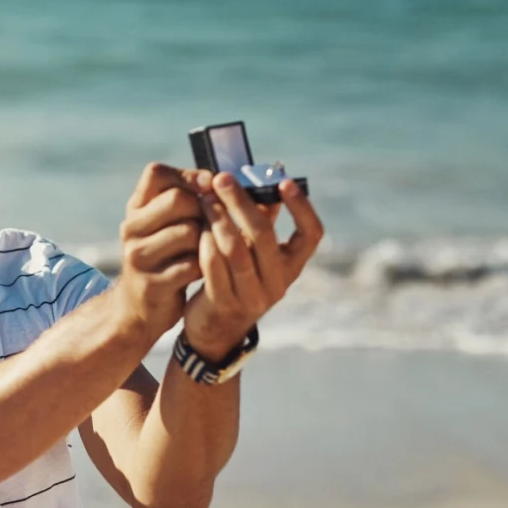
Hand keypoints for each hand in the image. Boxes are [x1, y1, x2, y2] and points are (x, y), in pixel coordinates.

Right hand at [111, 163, 206, 341]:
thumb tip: (221, 181)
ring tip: (208, 249)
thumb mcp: (166, 225)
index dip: (188, 176)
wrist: (138, 308)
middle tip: (212, 225)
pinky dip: (206, 266)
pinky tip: (206, 271)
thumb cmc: (165, 258)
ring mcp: (139, 256)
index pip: (156, 173)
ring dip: (208, 240)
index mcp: (136, 208)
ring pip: (189, 231)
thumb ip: (189, 200)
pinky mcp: (153, 283)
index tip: (209, 188)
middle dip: (204, 209)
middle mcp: (132, 228)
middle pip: (178, 200)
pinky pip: (192, 264)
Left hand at [181, 173, 324, 359]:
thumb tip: (267, 178)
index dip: (302, 207)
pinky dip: (204, 243)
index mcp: (292, 266)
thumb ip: (264, 220)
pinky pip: (213, 266)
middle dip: (240, 202)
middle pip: (263, 235)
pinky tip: (196, 226)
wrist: (216, 329)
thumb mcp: (256, 253)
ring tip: (204, 199)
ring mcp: (252, 296)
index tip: (285, 182)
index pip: (311, 235)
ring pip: (235, 249)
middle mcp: (278, 283)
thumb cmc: (237, 278)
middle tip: (222, 179)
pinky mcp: (224, 303)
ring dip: (217, 219)